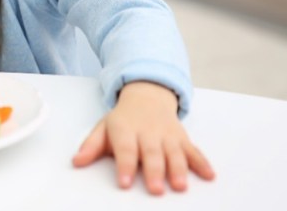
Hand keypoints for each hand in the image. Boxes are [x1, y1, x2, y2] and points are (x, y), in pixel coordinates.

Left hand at [71, 81, 214, 194]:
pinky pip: (193, 150)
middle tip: (155, 190)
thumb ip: (91, 146)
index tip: (124, 183)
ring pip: (174, 152)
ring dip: (179, 169)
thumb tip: (76, 162)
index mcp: (125, 129)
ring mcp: (167, 135)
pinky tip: (209, 175)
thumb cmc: (124, 119)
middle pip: (152, 153)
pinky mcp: (182, 138)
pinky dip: (202, 162)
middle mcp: (148, 132)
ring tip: (180, 185)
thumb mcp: (103, 127)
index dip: (124, 165)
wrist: (148, 95)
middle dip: (154, 171)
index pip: (125, 149)